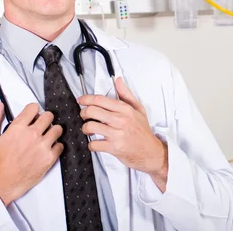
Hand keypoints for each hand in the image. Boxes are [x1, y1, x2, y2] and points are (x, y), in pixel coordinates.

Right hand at [0, 102, 63, 206]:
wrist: (2, 184)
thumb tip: (0, 106)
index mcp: (18, 128)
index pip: (34, 107)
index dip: (33, 111)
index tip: (32, 116)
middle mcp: (32, 135)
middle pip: (49, 116)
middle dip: (45, 119)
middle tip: (41, 126)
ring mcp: (42, 146)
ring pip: (57, 129)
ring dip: (52, 131)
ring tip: (46, 136)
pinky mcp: (49, 158)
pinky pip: (60, 145)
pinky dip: (56, 146)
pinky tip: (47, 149)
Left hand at [78, 77, 168, 191]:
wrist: (151, 152)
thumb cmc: (143, 131)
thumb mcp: (138, 109)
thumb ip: (126, 95)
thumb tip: (118, 80)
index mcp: (125, 109)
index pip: (100, 100)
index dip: (86, 99)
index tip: (81, 100)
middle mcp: (120, 120)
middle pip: (92, 111)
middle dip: (83, 113)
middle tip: (84, 116)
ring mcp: (117, 134)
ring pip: (90, 127)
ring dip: (85, 129)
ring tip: (88, 130)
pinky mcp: (114, 148)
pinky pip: (94, 144)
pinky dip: (91, 145)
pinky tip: (95, 143)